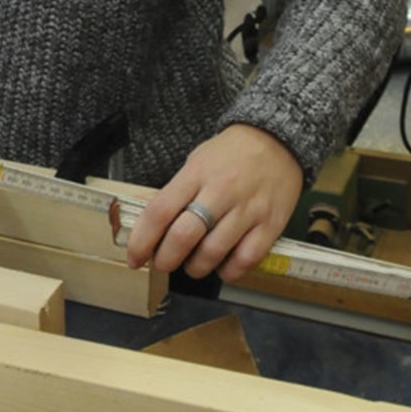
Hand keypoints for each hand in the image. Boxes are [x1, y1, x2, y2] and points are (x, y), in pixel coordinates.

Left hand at [125, 124, 302, 284]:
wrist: (277, 140)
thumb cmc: (231, 153)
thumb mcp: (195, 162)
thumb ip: (175, 192)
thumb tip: (149, 219)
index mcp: (195, 175)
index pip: (160, 211)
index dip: (142, 239)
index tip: (134, 257)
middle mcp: (220, 192)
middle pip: (184, 236)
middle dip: (166, 259)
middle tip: (162, 264)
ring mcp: (247, 210)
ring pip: (213, 252)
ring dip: (196, 268)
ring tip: (191, 266)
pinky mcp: (271, 225)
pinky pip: (246, 259)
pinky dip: (229, 271)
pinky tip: (222, 267)